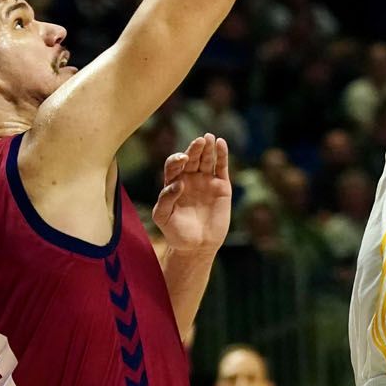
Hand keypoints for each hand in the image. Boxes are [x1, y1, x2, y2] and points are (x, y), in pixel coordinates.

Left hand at [152, 134, 231, 253]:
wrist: (196, 246)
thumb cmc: (176, 233)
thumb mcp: (163, 217)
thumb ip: (165, 199)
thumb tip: (179, 182)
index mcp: (173, 183)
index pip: (174, 165)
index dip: (177, 160)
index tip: (182, 160)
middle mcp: (189, 179)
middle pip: (191, 158)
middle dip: (194, 149)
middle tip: (199, 141)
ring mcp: (206, 181)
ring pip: (207, 160)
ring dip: (207, 148)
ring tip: (208, 138)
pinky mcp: (221, 187)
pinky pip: (221, 167)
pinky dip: (222, 155)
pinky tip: (221, 143)